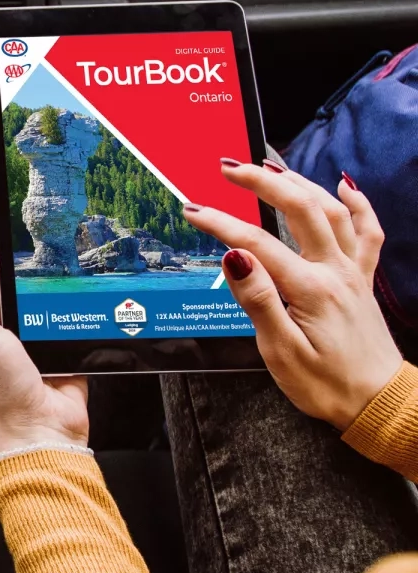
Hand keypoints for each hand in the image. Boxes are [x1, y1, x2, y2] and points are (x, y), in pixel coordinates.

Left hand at [0, 226, 88, 455]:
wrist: (41, 433)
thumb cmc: (1, 393)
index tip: (4, 226)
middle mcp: (3, 336)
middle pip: (13, 288)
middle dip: (24, 264)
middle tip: (38, 236)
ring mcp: (33, 345)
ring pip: (43, 302)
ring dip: (51, 286)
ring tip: (62, 257)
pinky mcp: (61, 353)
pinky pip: (68, 323)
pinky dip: (74, 310)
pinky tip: (80, 293)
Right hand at [184, 160, 402, 429]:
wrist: (381, 405)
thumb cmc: (327, 385)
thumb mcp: (281, 351)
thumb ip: (258, 300)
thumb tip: (234, 257)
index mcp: (310, 289)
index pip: (256, 243)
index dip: (220, 223)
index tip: (191, 209)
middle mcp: (336, 271)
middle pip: (300, 209)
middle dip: (262, 181)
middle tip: (229, 167)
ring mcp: (354, 273)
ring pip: (333, 211)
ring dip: (302, 183)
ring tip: (271, 167)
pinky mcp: (364, 281)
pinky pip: (369, 233)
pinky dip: (358, 205)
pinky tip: (345, 187)